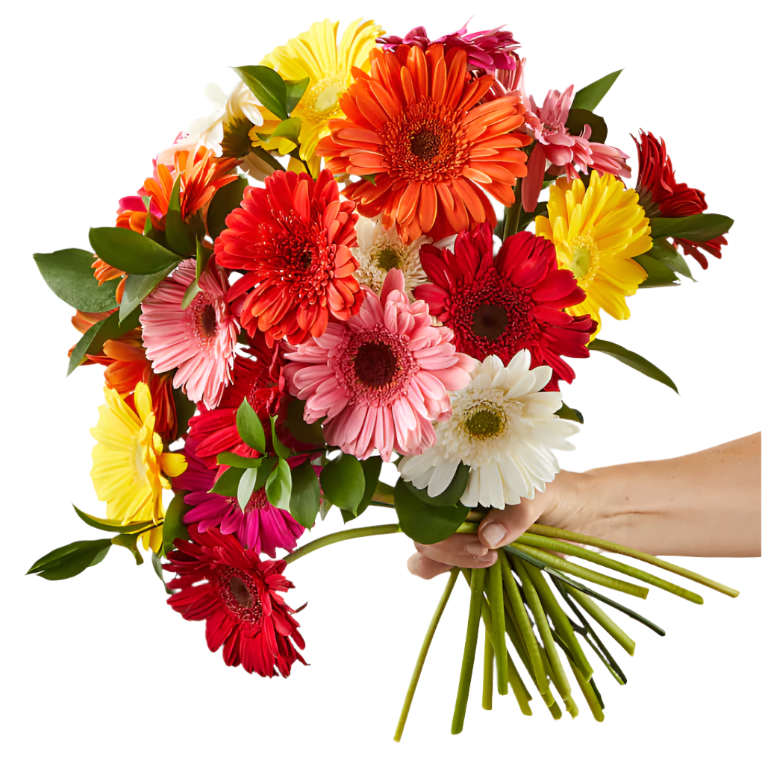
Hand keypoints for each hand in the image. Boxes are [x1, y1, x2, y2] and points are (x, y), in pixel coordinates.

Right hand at [407, 471, 590, 578]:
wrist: (583, 518)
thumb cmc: (561, 493)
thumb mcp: (543, 494)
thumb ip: (517, 512)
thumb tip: (488, 536)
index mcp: (463, 477)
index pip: (424, 495)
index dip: (436, 517)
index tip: (475, 534)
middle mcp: (454, 503)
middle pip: (422, 528)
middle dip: (448, 546)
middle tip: (488, 552)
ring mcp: (459, 530)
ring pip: (425, 552)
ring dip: (448, 562)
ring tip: (490, 560)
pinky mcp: (468, 556)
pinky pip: (442, 569)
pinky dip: (451, 573)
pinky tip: (484, 570)